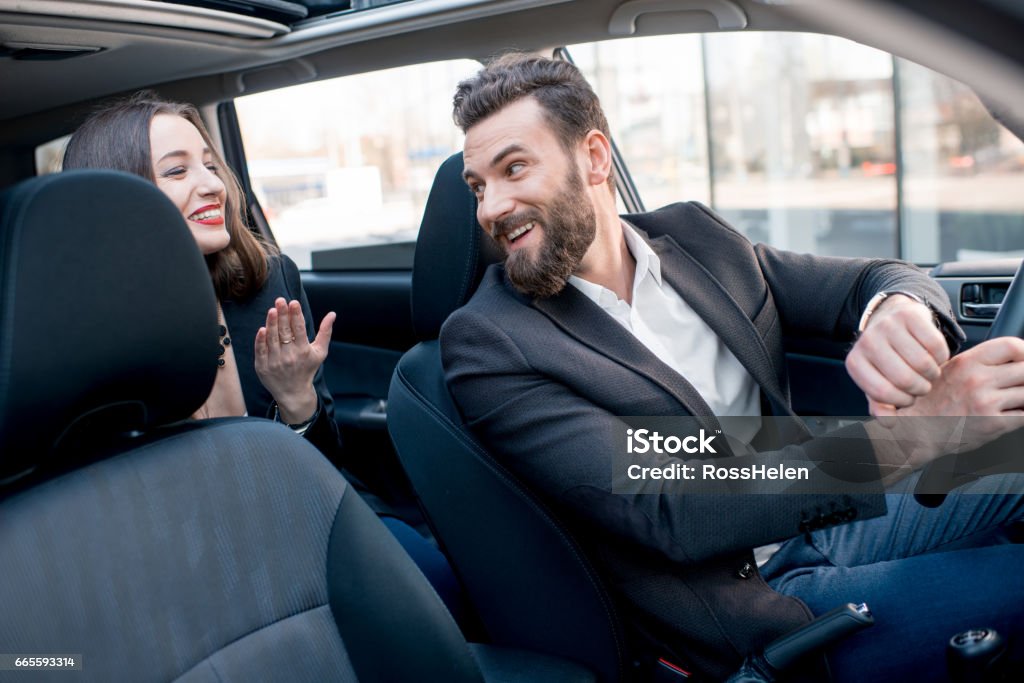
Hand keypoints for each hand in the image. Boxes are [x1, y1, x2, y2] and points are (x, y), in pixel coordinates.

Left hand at [254, 297, 335, 424]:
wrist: (294, 393)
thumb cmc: (307, 369)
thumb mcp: (320, 352)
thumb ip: (325, 332)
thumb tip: (332, 314)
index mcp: (304, 351)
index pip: (299, 330)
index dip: (296, 315)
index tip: (294, 302)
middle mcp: (290, 356)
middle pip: (285, 332)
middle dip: (283, 315)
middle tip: (280, 300)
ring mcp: (275, 362)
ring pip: (272, 339)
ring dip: (272, 323)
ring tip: (272, 310)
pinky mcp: (263, 367)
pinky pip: (261, 351)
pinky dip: (261, 340)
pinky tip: (262, 329)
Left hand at [846, 295, 948, 410]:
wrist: (891, 318)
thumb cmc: (885, 356)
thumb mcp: (877, 380)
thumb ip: (881, 404)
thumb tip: (889, 423)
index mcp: (856, 363)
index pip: (882, 393)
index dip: (902, 401)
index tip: (908, 398)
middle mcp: (868, 342)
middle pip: (904, 379)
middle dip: (920, 388)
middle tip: (922, 385)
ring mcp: (888, 326)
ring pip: (923, 363)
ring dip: (933, 373)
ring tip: (928, 372)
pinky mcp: (910, 315)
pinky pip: (936, 345)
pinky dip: (941, 356)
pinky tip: (935, 357)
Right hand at [870, 337, 1023, 465]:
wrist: (914, 430)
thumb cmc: (931, 403)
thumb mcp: (949, 371)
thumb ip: (978, 364)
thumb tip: (1011, 360)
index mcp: (967, 362)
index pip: (1011, 345)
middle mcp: (977, 379)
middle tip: (1019, 384)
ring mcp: (986, 401)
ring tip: (1015, 401)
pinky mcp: (993, 423)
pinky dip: (1023, 414)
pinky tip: (1013, 415)